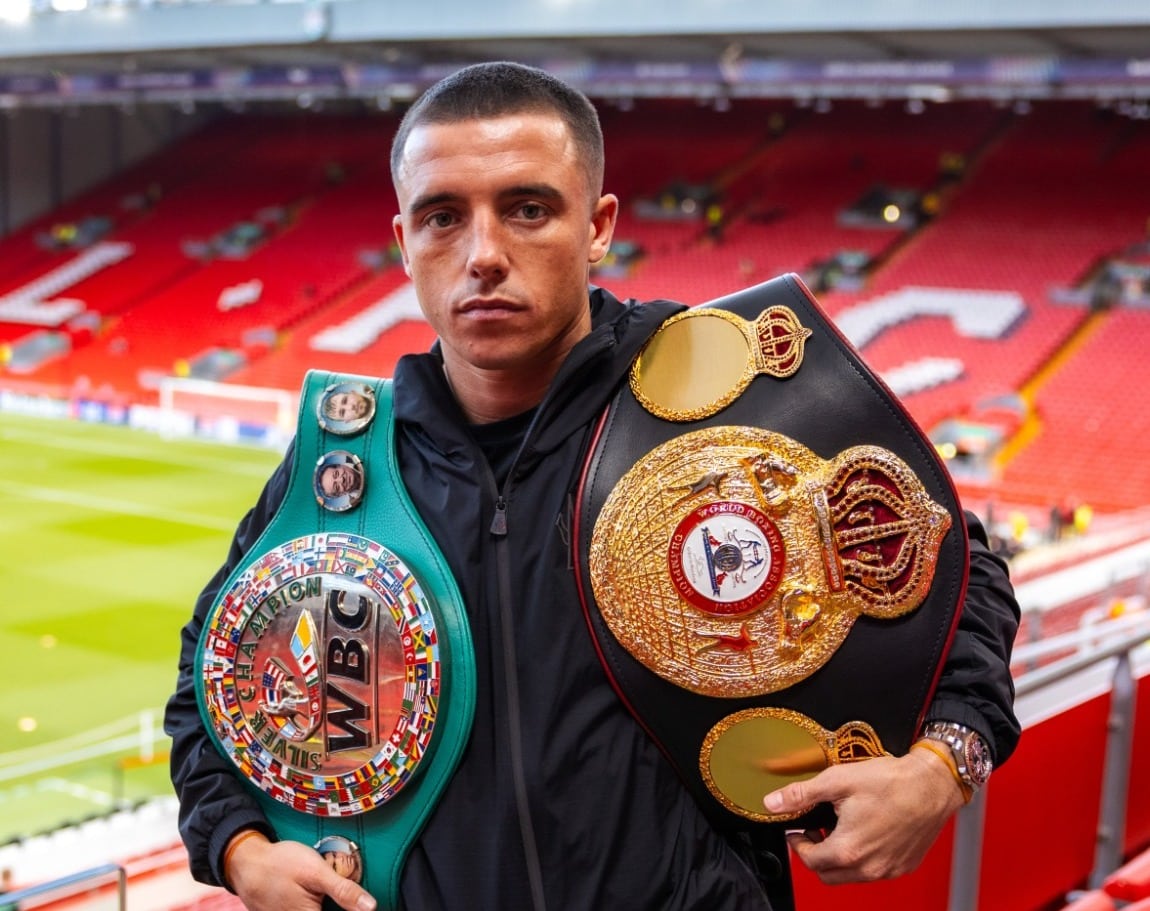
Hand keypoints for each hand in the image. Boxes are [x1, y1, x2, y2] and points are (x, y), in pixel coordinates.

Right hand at [225, 832, 376, 910]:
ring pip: (317, 909)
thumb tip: (371, 907)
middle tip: (323, 886)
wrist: (246, 863)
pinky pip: (306, 908)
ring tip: (312, 887)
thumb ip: (344, 891)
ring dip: (325, 901)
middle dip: (336, 903)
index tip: (351, 898)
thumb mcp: (316, 871)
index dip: (349, 907)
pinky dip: (312, 902)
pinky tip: (308, 892)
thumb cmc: (280, 864)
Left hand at [762, 748, 965, 883]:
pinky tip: (864, 833)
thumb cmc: (891, 781)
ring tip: (839, 830)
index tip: (797, 830)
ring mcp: (888, 870)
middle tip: (815, 832)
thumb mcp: (837, 780)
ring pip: (851, 877)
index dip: (797, 845)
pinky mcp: (904, 866)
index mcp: (848, 849)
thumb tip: (773, 803)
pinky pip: (875, 872)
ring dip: (839, 859)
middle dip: (816, 856)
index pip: (810, 861)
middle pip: (828, 875)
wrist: (933, 784)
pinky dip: (862, 859)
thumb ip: (801, 795)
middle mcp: (869, 867)